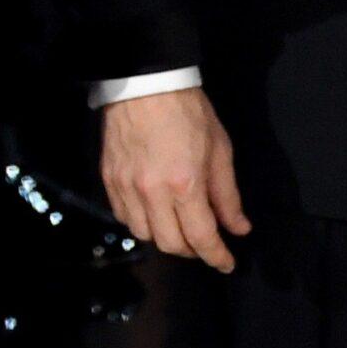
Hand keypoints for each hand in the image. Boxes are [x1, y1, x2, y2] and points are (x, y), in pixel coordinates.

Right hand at [100, 86, 249, 272]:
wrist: (145, 83)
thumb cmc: (189, 113)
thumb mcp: (220, 150)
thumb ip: (227, 195)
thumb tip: (238, 227)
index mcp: (185, 184)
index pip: (201, 237)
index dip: (217, 257)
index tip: (227, 264)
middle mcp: (152, 192)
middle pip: (170, 243)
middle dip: (192, 250)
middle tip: (204, 242)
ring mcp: (125, 186)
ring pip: (144, 234)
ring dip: (164, 238)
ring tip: (178, 227)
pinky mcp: (108, 178)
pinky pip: (123, 216)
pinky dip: (140, 222)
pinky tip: (152, 212)